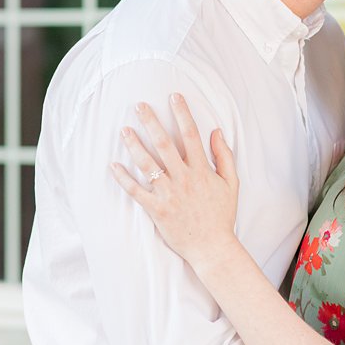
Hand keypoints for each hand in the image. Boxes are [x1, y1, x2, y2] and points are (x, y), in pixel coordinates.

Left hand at [110, 95, 239, 268]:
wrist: (212, 247)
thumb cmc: (222, 215)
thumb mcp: (231, 183)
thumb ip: (224, 156)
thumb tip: (216, 131)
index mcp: (201, 170)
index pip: (190, 135)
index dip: (182, 113)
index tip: (173, 97)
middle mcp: (184, 178)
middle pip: (164, 144)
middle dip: (151, 122)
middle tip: (139, 105)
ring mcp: (169, 194)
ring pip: (147, 164)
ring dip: (134, 145)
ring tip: (124, 130)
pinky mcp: (157, 209)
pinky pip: (136, 191)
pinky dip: (124, 178)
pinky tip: (113, 165)